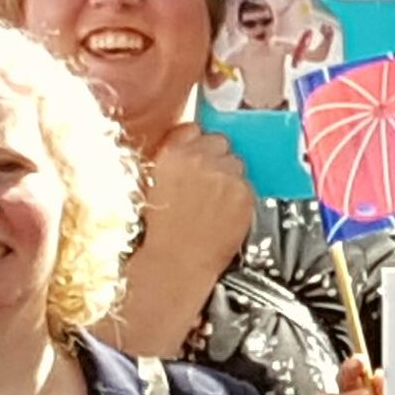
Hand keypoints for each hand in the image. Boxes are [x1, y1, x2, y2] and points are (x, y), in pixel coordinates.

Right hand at [126, 127, 257, 335]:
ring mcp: (226, 175)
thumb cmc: (154, 235)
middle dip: (215, 159)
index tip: (195, 159)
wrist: (174, 265)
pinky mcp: (244, 195)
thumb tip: (182, 152)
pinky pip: (248, 186)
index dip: (195, 146)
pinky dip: (240, 198)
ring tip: (215, 203)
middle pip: (220, 142)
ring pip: (237, 163)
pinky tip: (224, 215)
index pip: (194, 129)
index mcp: (171, 153)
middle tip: (207, 184)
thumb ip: (166, 162)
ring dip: (229, 177)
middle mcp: (201, 158)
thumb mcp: (146, 186)